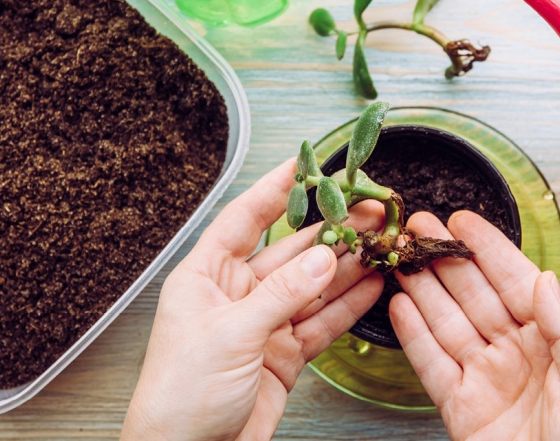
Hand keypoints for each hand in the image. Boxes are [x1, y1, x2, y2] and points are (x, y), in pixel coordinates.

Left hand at [121, 159, 383, 440]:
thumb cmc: (181, 395)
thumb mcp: (232, 334)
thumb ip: (283, 293)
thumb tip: (325, 257)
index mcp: (207, 276)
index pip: (245, 219)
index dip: (276, 189)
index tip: (305, 163)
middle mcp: (237, 294)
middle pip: (290, 251)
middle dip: (329, 230)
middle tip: (366, 210)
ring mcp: (264, 323)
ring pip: (312, 285)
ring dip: (346, 266)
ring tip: (379, 242)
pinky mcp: (285, 353)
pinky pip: (322, 321)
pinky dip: (348, 305)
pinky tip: (371, 285)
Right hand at [390, 211, 559, 440]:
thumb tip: (545, 279)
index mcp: (556, 341)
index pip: (516, 282)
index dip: (488, 250)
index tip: (463, 222)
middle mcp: (517, 353)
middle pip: (474, 294)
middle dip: (445, 258)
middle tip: (418, 226)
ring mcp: (486, 379)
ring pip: (447, 322)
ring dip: (422, 287)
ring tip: (401, 256)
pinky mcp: (460, 408)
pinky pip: (431, 364)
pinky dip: (413, 335)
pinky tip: (399, 305)